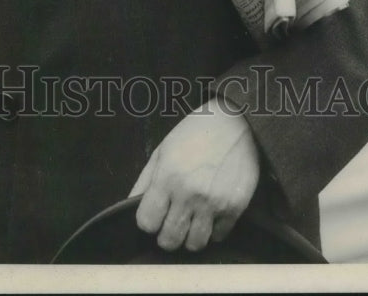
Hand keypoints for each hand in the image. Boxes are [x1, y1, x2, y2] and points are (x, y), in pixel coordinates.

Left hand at [129, 97, 259, 251]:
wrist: (236, 122)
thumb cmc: (194, 133)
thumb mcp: (163, 149)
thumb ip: (145, 180)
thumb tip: (132, 207)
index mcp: (167, 177)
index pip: (147, 222)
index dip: (148, 222)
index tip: (154, 216)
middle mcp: (189, 194)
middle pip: (169, 240)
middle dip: (166, 235)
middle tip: (171, 223)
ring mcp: (213, 203)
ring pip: (194, 245)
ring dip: (190, 237)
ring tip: (191, 221)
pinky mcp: (235, 208)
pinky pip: (219, 236)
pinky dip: (213, 230)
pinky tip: (211, 214)